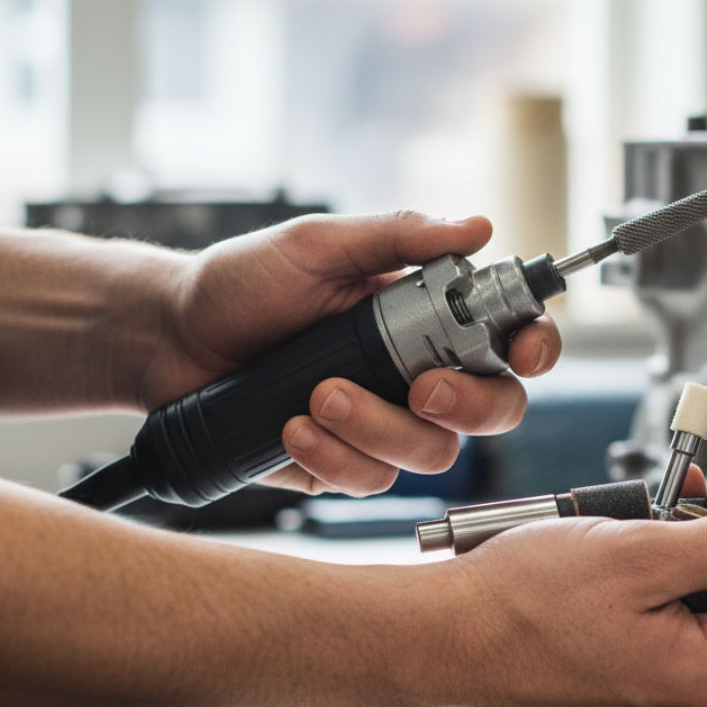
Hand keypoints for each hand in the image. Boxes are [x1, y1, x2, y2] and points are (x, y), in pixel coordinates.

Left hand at [139, 211, 560, 494]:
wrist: (171, 336)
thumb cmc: (245, 282)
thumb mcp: (320, 245)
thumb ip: (398, 235)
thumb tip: (477, 226)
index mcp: (427, 317)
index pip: (509, 338)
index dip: (534, 348)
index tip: (521, 351)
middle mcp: (418, 373)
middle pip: (495, 409)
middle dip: (469, 405)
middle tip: (420, 388)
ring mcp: (384, 422)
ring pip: (434, 453)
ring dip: (380, 429)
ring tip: (319, 395)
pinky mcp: (344, 462)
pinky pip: (372, 480)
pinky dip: (336, 457)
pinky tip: (294, 427)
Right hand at [405, 494, 706, 706]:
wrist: (445, 634)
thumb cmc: (518, 602)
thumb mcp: (638, 553)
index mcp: (699, 669)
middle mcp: (686, 685)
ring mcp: (657, 676)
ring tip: (699, 493)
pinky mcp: (631, 660)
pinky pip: (683, 609)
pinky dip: (685, 562)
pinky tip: (664, 525)